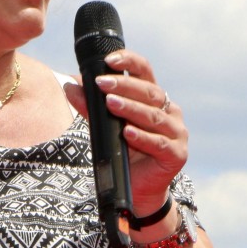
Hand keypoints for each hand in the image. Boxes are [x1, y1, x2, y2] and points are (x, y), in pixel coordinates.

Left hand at [64, 49, 187, 216]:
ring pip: (153, 116)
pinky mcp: (177, 154)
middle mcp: (169, 111)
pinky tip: (127, 133)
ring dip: (130, 108)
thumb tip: (69, 85)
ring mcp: (176, 132)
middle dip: (124, 86)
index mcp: (154, 98)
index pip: (145, 72)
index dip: (130, 62)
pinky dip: (142, 138)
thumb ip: (90, 106)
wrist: (137, 189)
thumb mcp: (104, 125)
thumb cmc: (123, 151)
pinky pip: (159, 143)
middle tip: (101, 82)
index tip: (109, 59)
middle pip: (149, 92)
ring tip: (110, 103)